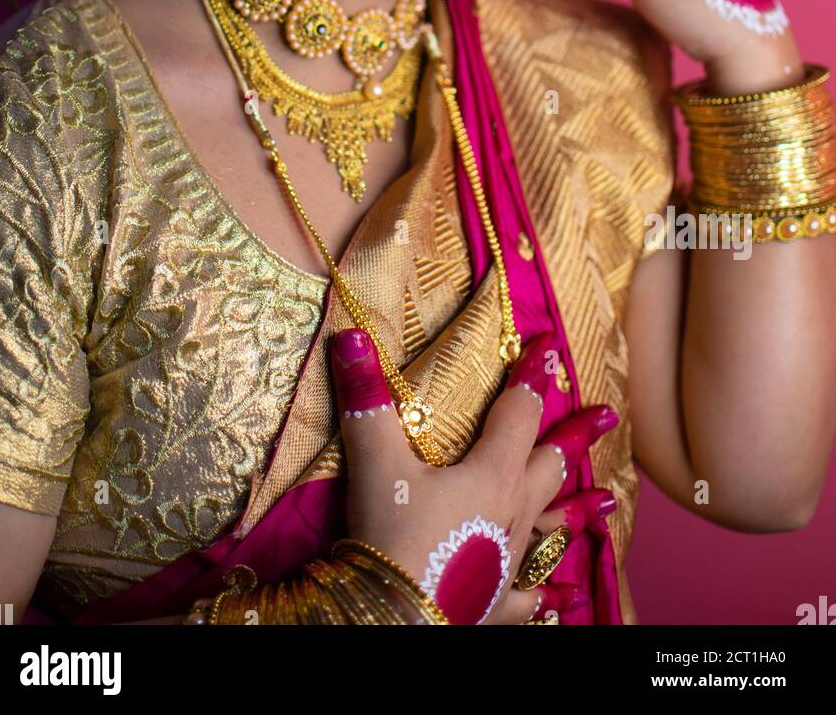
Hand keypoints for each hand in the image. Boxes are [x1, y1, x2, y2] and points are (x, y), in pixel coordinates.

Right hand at [329, 327, 617, 623]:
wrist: (396, 621)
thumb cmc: (393, 537)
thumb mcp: (376, 463)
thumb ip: (367, 401)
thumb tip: (352, 338)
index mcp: (493, 473)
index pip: (520, 411)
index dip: (531, 375)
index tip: (548, 347)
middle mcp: (512, 513)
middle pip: (551, 464)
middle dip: (575, 437)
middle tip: (607, 416)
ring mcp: (509, 560)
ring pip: (552, 527)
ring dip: (577, 510)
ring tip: (606, 499)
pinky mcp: (497, 604)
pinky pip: (530, 598)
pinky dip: (547, 595)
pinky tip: (565, 598)